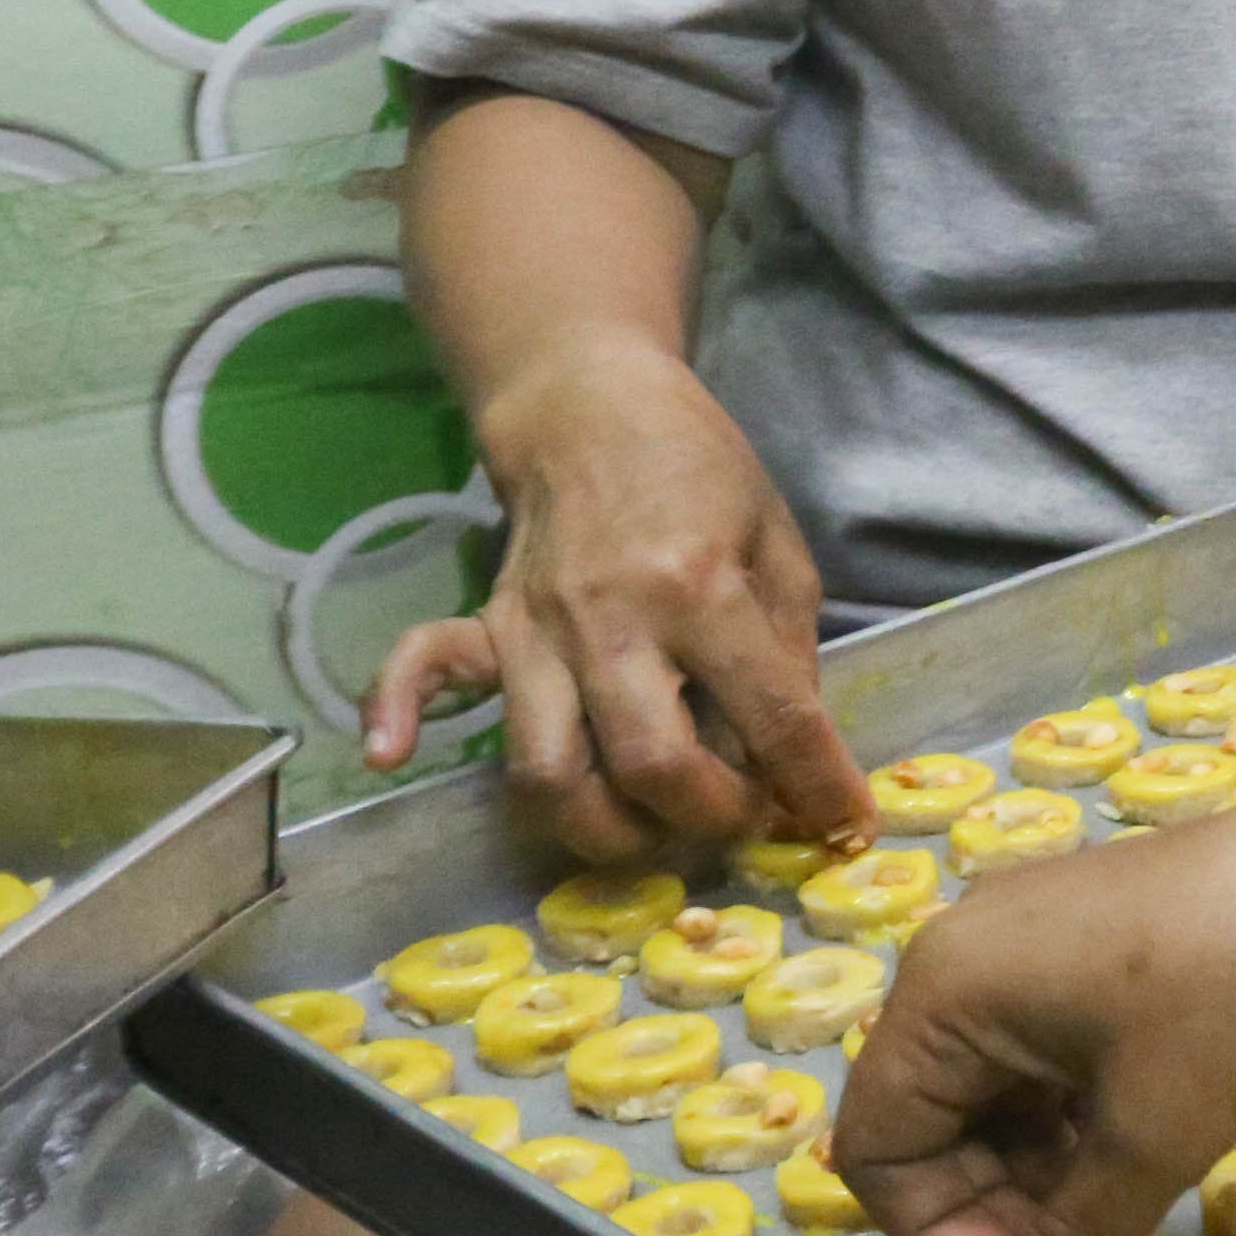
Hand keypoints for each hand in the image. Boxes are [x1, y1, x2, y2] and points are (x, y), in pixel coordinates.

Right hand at [365, 346, 861, 864]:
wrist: (592, 407)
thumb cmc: (700, 472)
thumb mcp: (777, 547)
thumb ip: (788, 652)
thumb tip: (794, 760)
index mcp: (702, 591)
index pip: (771, 717)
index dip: (815, 786)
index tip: (841, 828)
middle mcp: (612, 620)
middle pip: (650, 765)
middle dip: (708, 818)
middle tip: (741, 817)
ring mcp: (535, 629)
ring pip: (545, 768)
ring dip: (601, 827)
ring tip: (648, 826)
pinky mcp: (486, 624)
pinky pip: (420, 670)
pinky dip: (398, 715)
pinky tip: (395, 758)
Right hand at [837, 790, 1235, 1235]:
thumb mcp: (1157, 1131)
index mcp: (944, 990)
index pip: (879, 1150)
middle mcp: (965, 960)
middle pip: (936, 1127)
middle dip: (1003, 1214)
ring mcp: (1031, 947)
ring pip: (1000, 1102)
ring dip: (1049, 1178)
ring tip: (1130, 1224)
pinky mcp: (1094, 949)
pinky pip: (1051, 1061)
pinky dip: (1084, 1126)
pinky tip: (1148, 1160)